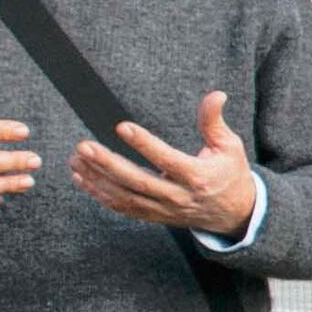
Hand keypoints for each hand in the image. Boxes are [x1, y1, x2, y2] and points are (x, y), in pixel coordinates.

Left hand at [76, 89, 261, 233]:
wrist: (234, 214)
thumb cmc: (230, 174)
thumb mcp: (230, 146)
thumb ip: (214, 121)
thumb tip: (215, 94)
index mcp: (198, 177)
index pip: (167, 160)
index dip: (144, 144)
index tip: (122, 127)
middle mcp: (178, 196)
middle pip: (138, 181)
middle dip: (108, 164)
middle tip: (84, 147)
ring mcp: (164, 209)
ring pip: (125, 197)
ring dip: (97, 179)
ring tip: (76, 159)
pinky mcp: (154, 216)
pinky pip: (122, 208)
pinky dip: (100, 195)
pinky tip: (82, 179)